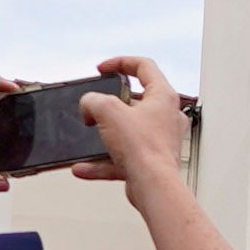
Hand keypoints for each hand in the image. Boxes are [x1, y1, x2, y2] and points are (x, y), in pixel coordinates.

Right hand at [75, 50, 195, 193]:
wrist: (154, 187)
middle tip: (96, 107)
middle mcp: (166, 117)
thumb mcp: (108, 111)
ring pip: (127, 131)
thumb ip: (93, 100)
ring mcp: (159, 140)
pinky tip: (83, 167)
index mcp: (163, 96)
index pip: (144, 66)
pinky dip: (101, 162)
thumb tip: (89, 106)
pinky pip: (121, 158)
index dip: (121, 62)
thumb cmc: (145, 150)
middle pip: (135, 100)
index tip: (103, 69)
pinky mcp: (150, 161)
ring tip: (89, 137)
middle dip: (111, 103)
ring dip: (104, 135)